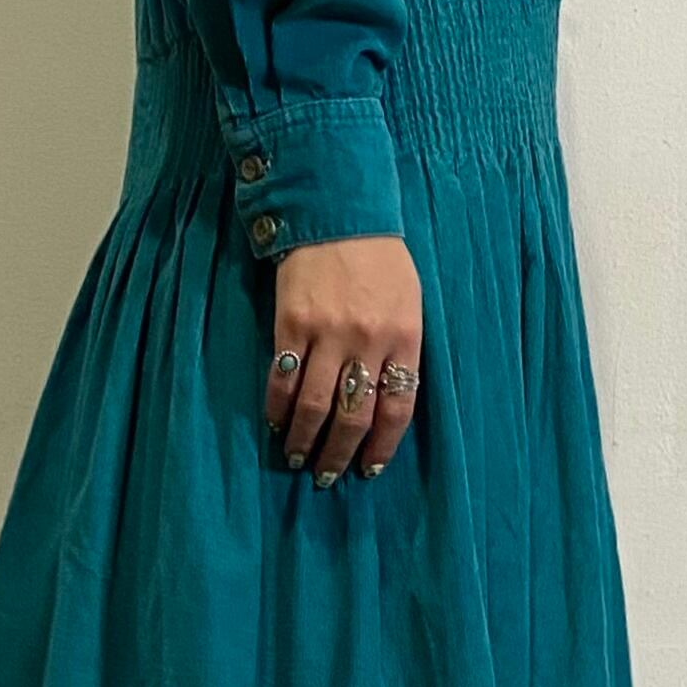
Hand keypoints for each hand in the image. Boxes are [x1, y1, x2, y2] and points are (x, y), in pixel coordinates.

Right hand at [266, 235, 421, 483]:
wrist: (339, 211)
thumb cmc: (380, 260)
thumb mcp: (409, 302)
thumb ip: (401, 349)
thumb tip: (384, 403)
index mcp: (405, 338)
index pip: (397, 408)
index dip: (381, 446)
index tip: (368, 469)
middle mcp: (368, 340)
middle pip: (354, 416)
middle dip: (339, 454)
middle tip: (326, 476)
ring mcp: (328, 332)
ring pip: (314, 405)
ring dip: (304, 438)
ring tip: (297, 457)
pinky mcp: (292, 321)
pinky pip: (282, 377)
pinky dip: (277, 407)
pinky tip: (276, 423)